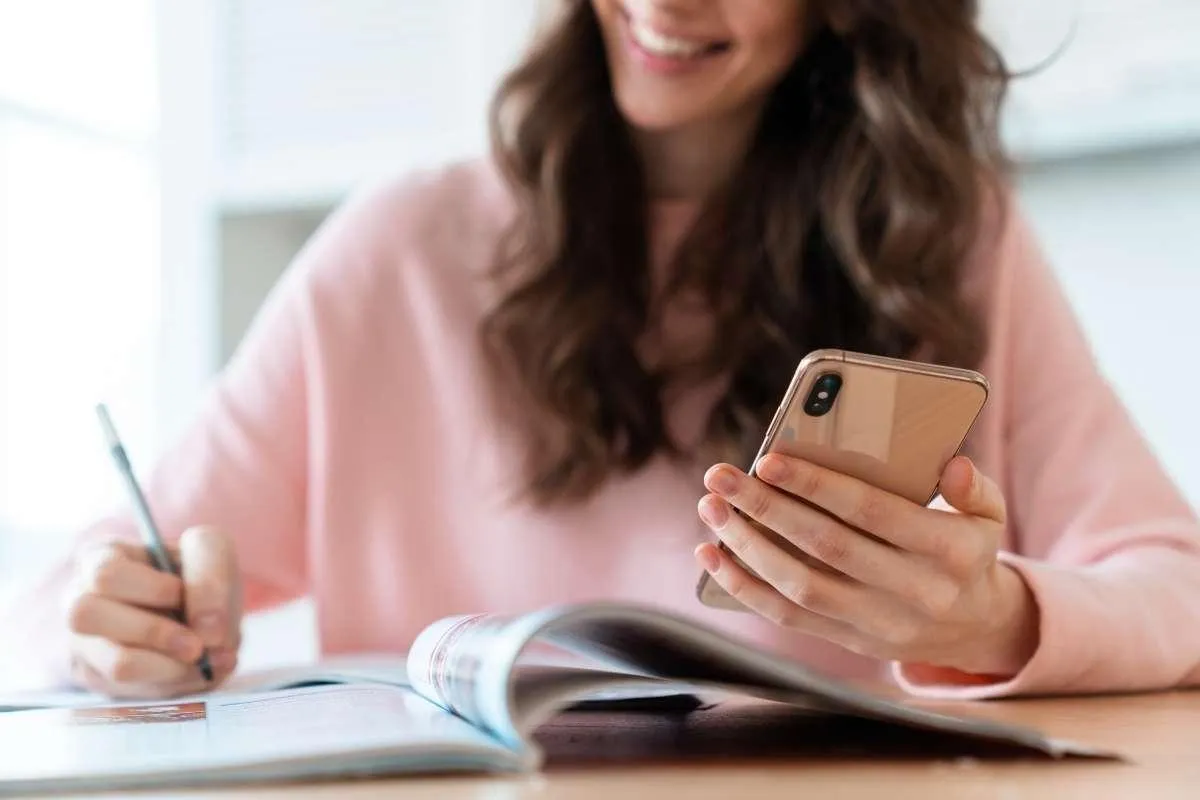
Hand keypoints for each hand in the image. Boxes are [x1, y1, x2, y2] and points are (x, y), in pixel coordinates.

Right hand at [63, 526, 242, 698]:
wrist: (195, 612)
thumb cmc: (193, 574)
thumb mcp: (209, 551)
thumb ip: (210, 576)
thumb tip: (208, 631)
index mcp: (99, 559)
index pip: (107, 576)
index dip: (153, 589)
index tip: (184, 595)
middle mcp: (79, 602)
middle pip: (87, 618)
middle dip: (153, 633)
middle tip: (197, 642)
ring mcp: (86, 645)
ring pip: (116, 664)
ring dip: (171, 665)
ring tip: (205, 657)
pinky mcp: (102, 680)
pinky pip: (136, 691)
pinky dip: (176, 683)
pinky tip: (202, 670)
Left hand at [694, 455, 1038, 676]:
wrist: (974, 628)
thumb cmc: (966, 551)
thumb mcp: (987, 516)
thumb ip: (974, 488)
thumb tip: (953, 464)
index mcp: (949, 551)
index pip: (872, 512)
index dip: (818, 487)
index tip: (769, 460)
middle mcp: (914, 592)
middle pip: (826, 546)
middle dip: (766, 509)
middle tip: (720, 477)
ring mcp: (879, 624)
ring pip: (800, 586)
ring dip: (746, 546)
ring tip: (711, 509)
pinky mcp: (850, 643)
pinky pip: (788, 617)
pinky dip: (743, 587)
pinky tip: (712, 554)